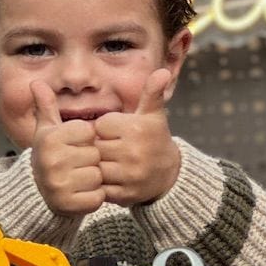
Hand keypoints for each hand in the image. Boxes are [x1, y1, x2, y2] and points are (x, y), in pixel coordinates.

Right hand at [28, 82, 104, 215]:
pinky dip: (92, 198)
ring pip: (97, 176)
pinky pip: (96, 198)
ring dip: (92, 180)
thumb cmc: (48, 156)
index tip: (73, 147)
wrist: (36, 194)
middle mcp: (53, 160)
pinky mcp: (68, 205)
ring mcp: (59, 184)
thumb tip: (36, 82)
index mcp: (50, 138)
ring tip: (76, 180)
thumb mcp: (46, 130)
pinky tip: (79, 194)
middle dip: (90, 161)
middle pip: (94, 154)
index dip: (85, 140)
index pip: (88, 131)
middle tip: (74, 166)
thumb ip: (46, 106)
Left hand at [92, 70, 180, 205]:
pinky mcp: (125, 194)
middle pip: (96, 147)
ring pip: (96, 167)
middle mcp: (133, 152)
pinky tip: (112, 177)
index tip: (116, 133)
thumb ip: (152, 93)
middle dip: (100, 147)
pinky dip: (102, 183)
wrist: (168, 175)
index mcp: (136, 129)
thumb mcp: (153, 115)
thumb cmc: (154, 139)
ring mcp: (129, 175)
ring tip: (110, 162)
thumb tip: (162, 71)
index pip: (100, 126)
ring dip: (99, 165)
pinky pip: (101, 187)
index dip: (105, 130)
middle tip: (111, 149)